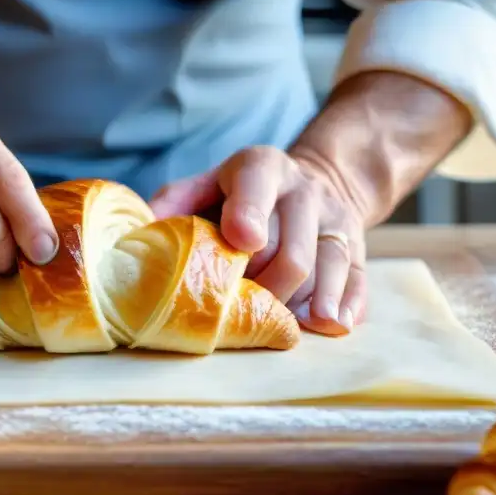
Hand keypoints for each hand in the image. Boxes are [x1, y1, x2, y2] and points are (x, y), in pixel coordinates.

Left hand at [149, 146, 366, 335]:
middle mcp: (303, 190)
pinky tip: (331, 325)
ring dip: (306, 302)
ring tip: (288, 326)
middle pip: (291, 247)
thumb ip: (174, 204)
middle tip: (243, 305)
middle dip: (267, 283)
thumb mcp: (205, 185)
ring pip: (327, 266)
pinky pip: (357, 280)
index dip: (250, 212)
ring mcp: (335, 219)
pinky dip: (345, 307)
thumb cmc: (238, 197)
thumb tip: (139, 238)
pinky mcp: (357, 248)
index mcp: (261, 168)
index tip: (242, 241)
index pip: (258, 186)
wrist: (308, 183)